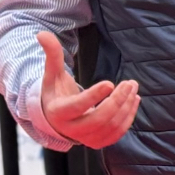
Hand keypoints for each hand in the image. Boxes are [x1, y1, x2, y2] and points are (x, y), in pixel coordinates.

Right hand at [37, 31, 139, 148]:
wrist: (55, 119)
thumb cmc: (55, 92)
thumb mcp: (51, 74)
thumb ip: (51, 54)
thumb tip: (41, 32)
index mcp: (58, 111)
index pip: (77, 106)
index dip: (94, 96)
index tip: (110, 83)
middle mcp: (71, 129)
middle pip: (98, 119)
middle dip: (117, 101)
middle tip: (130, 83)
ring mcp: (85, 138)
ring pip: (110, 127)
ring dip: (126, 107)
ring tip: (133, 88)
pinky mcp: (97, 142)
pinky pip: (116, 134)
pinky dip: (128, 118)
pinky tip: (133, 100)